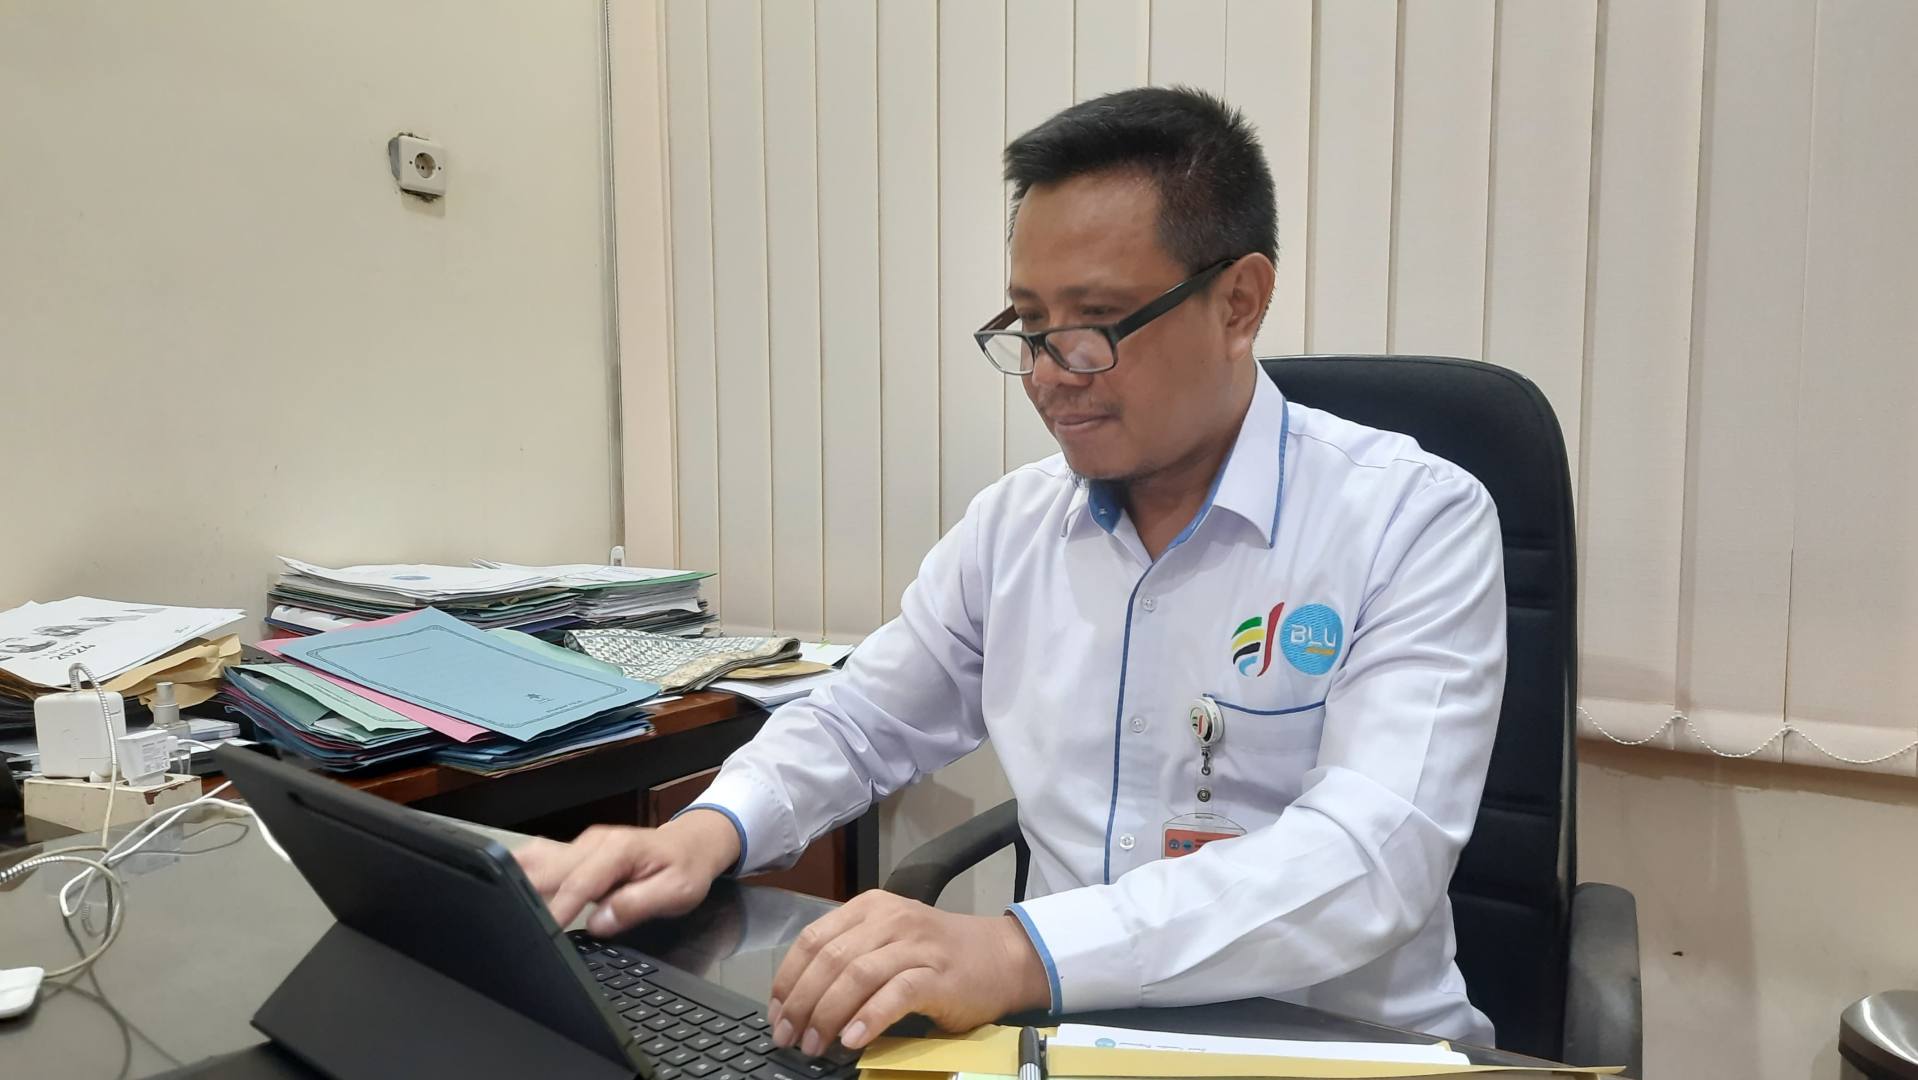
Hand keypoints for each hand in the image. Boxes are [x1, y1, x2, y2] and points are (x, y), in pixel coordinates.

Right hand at [514, 809, 741, 935]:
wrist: (692, 844)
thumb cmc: (686, 869)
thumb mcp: (676, 892)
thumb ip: (637, 905)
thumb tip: (598, 922)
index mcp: (620, 850)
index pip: (580, 882)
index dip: (558, 908)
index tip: (543, 932)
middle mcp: (595, 842)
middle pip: (549, 868)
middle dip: (525, 892)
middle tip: (504, 920)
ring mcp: (582, 844)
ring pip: (539, 859)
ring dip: (517, 878)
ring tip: (495, 903)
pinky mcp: (575, 852)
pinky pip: (543, 860)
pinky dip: (523, 874)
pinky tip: (504, 888)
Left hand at [767, 890, 1049, 1055]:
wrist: (1002, 958)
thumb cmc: (940, 956)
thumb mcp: (889, 942)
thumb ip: (851, 959)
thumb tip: (801, 1002)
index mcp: (870, 908)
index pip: (813, 939)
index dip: (788, 979)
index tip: (776, 1013)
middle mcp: (890, 919)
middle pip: (830, 959)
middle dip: (802, 1003)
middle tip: (789, 1038)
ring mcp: (916, 944)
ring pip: (857, 975)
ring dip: (828, 1015)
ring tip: (815, 1045)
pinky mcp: (938, 974)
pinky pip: (895, 994)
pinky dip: (869, 1018)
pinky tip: (853, 1040)